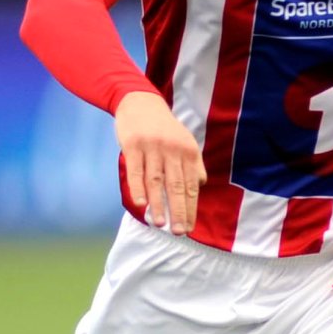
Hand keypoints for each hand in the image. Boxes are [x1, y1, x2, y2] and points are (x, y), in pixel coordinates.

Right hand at [115, 91, 206, 233]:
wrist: (140, 102)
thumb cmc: (164, 128)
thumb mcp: (185, 141)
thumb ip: (193, 164)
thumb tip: (199, 186)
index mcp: (188, 151)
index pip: (191, 185)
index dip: (190, 207)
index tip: (189, 226)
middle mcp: (172, 149)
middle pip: (176, 185)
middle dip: (178, 211)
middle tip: (179, 231)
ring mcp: (152, 147)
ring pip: (156, 181)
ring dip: (158, 204)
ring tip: (160, 224)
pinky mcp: (133, 145)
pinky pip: (136, 171)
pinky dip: (137, 189)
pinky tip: (139, 204)